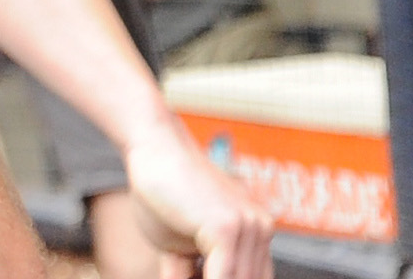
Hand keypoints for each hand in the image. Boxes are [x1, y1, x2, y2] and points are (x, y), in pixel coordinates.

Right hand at [122, 115, 272, 278]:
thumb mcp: (177, 244)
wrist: (151, 146)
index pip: (253, 278)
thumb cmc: (161, 190)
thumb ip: (190, 273)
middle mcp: (261, 231)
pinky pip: (224, 276)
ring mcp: (248, 229)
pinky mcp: (227, 228)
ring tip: (179, 278)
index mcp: (256, 235)